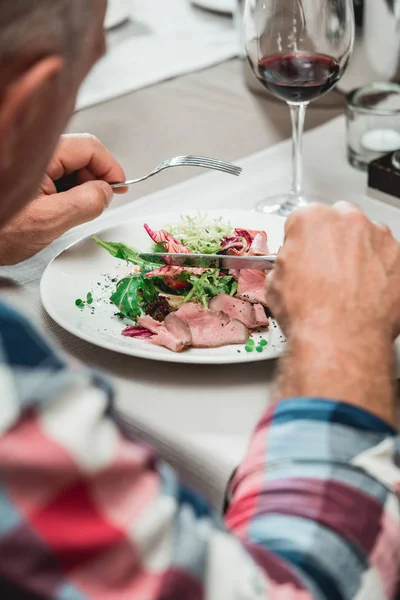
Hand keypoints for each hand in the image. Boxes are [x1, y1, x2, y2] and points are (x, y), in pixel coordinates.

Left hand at [0, 134, 127, 265]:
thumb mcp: (49, 221)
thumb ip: (85, 203)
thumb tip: (107, 192)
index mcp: (41, 156)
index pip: (90, 147)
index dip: (110, 167)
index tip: (121, 187)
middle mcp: (36, 156)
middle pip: (81, 155)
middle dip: (96, 179)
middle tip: (102, 203)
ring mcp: (31, 167)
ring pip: (70, 168)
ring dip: (82, 188)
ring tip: (77, 213)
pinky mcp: (28, 179)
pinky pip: (57, 179)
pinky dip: (68, 193)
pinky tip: (62, 211)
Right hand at [267, 202, 399, 424]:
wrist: (340, 339)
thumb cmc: (310, 313)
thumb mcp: (275, 285)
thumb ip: (285, 264)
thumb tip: (289, 270)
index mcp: (311, 219)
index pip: (303, 221)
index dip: (300, 242)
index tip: (302, 256)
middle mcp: (348, 221)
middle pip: (339, 223)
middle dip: (332, 243)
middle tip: (325, 272)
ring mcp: (378, 238)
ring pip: (367, 239)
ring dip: (358, 256)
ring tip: (347, 286)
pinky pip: (388, 260)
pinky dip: (380, 273)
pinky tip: (366, 294)